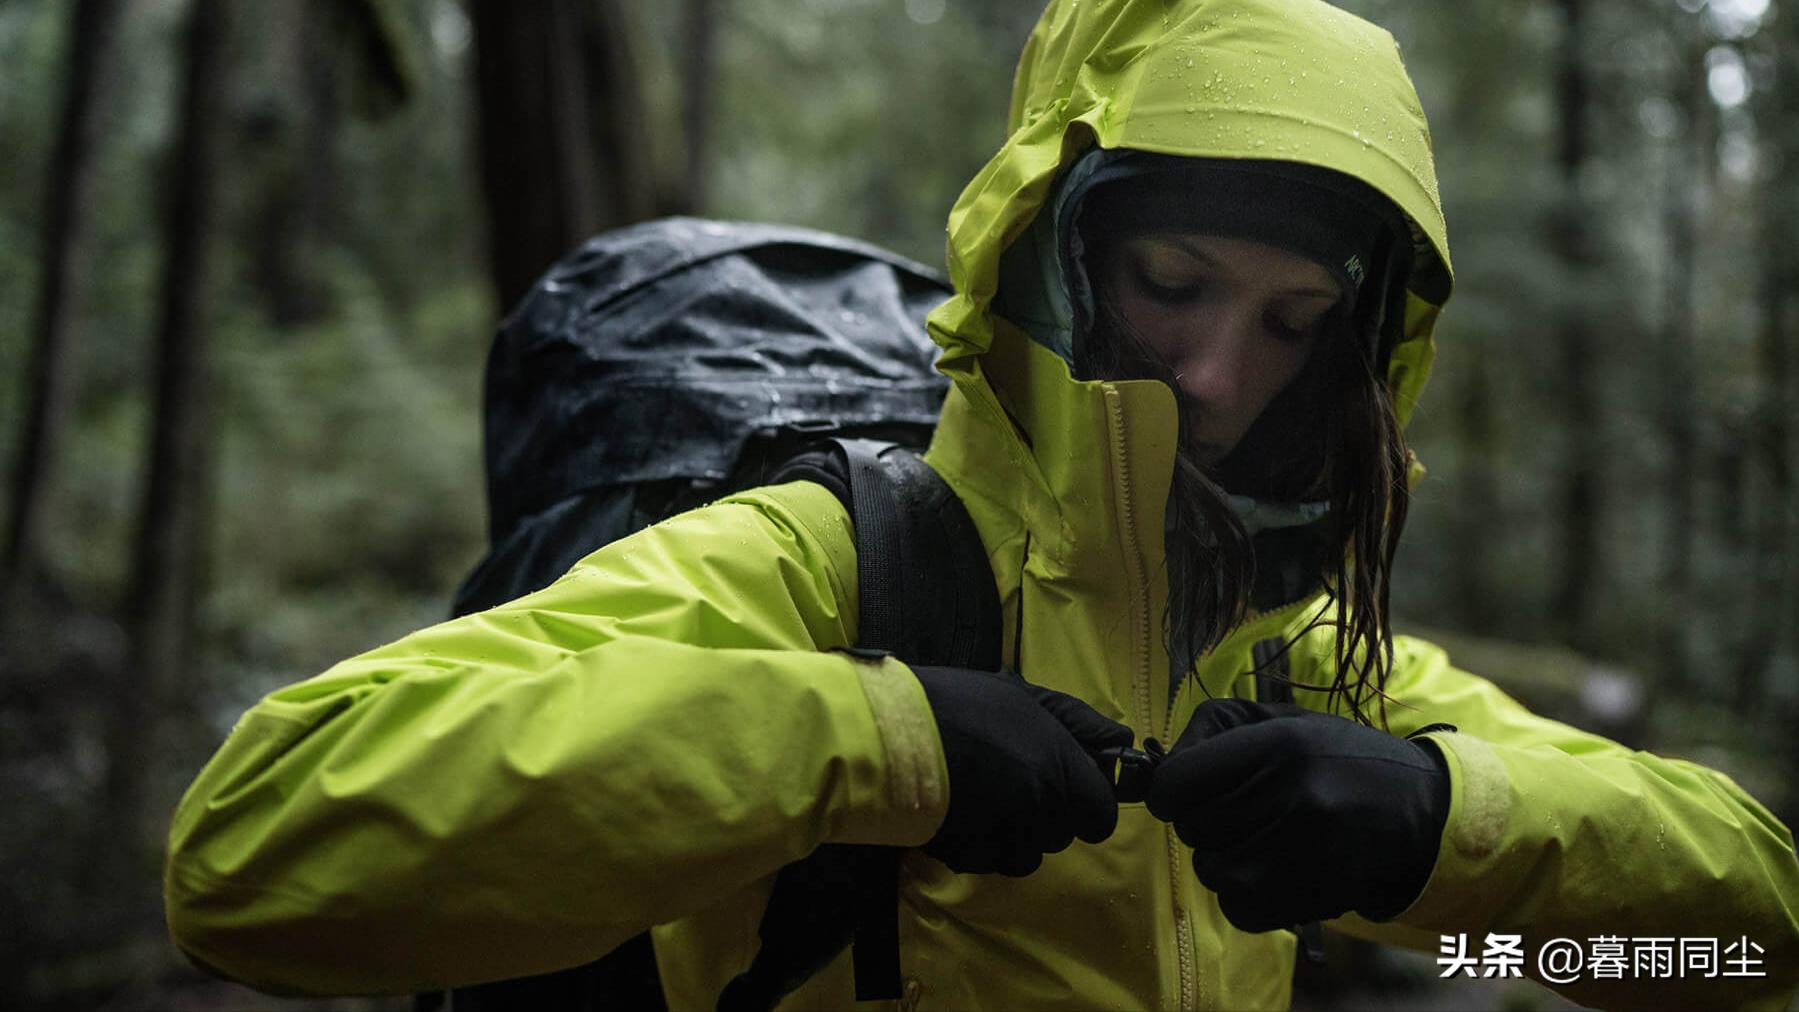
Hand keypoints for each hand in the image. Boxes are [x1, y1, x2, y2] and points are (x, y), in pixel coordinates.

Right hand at [910, 666, 1132, 875]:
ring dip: (1013, 833)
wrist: (887, 737)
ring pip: (1027, 854)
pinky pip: (990, 862)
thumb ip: (1078, 722)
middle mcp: (1039, 813)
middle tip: (1012, 779)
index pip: (1102, 816)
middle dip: (1046, 814)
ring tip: (981, 796)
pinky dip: (981, 845)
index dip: (1087, 804)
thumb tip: (1122, 742)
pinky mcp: (968, 859)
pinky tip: (961, 812)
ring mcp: (1002, 841)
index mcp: (1059, 771)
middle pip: (1062, 834)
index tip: (1065, 786)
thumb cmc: (959, 706)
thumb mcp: (1022, 696)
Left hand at [1145, 698, 1448, 931]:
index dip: (1169, 789)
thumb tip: (1161, 766)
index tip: (1185, 790)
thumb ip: (1216, 729)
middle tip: (1237, 813)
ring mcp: (1305, 851)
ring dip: (1223, 859)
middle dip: (1203, 821)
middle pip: (1191, 828)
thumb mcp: (1285, 720)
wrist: (1423, 812)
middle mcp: (1292, 795)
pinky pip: (1238, 909)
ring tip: (1259, 841)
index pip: (1175, 784)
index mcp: (1280, 744)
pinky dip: (1243, 896)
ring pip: (1211, 871)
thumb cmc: (1339, 759)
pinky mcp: (1314, 896)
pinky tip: (1272, 870)